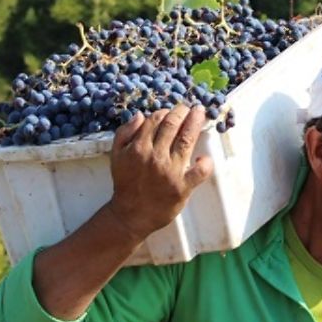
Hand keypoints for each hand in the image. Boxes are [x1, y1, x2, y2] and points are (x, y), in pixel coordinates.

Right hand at [105, 105, 213, 240]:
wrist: (131, 215)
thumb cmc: (125, 183)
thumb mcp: (116, 156)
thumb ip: (124, 133)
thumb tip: (140, 115)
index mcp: (139, 147)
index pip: (155, 120)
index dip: (166, 112)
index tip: (173, 110)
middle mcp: (155, 156)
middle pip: (173, 125)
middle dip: (183, 112)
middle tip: (190, 107)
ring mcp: (171, 171)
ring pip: (186, 140)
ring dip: (195, 123)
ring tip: (200, 113)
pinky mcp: (182, 187)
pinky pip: (199, 172)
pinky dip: (205, 163)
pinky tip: (204, 157)